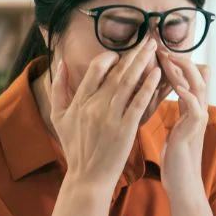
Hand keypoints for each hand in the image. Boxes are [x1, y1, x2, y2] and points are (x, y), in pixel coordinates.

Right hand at [50, 39, 161, 191]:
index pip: (95, 69)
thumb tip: (60, 62)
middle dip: (134, 53)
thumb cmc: (75, 148)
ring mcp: (110, 116)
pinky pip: (138, 102)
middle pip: (116, 72)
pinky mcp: (125, 128)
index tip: (122, 52)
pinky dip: (148, 86)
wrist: (87, 177)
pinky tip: (157, 73)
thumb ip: (59, 89)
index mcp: (79, 101)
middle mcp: (94, 105)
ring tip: (156, 48)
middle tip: (149, 38)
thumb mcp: (58, 118)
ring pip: (128, 82)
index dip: (110, 57)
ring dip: (143, 63)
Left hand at [157, 48, 209, 201]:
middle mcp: (197, 112)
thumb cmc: (176, 161)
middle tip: (161, 46)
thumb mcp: (174, 132)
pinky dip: (187, 95)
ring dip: (183, 71)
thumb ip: (175, 115)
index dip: (174, 63)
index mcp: (190, 110)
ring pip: (197, 87)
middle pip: (195, 76)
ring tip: (169, 57)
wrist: (184, 186)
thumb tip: (164, 104)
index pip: (186, 78)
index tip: (156, 50)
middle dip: (178, 59)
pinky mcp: (193, 132)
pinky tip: (177, 86)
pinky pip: (195, 108)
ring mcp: (197, 121)